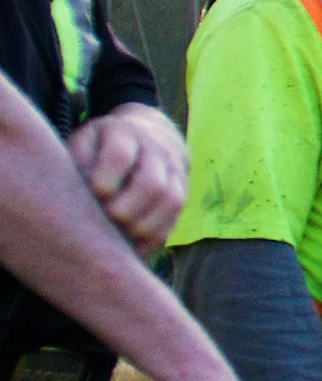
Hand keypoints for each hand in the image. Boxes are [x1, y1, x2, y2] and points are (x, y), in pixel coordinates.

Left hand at [65, 103, 187, 252]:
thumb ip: (78, 164)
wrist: (147, 135)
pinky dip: (156, 235)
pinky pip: (176, 217)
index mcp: (124, 134)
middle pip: (152, 182)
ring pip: (172, 200)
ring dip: (146, 225)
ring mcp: (174, 171)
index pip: (120, 156)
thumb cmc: (101, 147)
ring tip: (124, 236)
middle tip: (110, 219)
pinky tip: (135, 246)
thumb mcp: (84, 143)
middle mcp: (156, 150)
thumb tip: (83, 197)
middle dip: (129, 208)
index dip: (106, 180)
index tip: (95, 194)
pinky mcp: (182, 191)